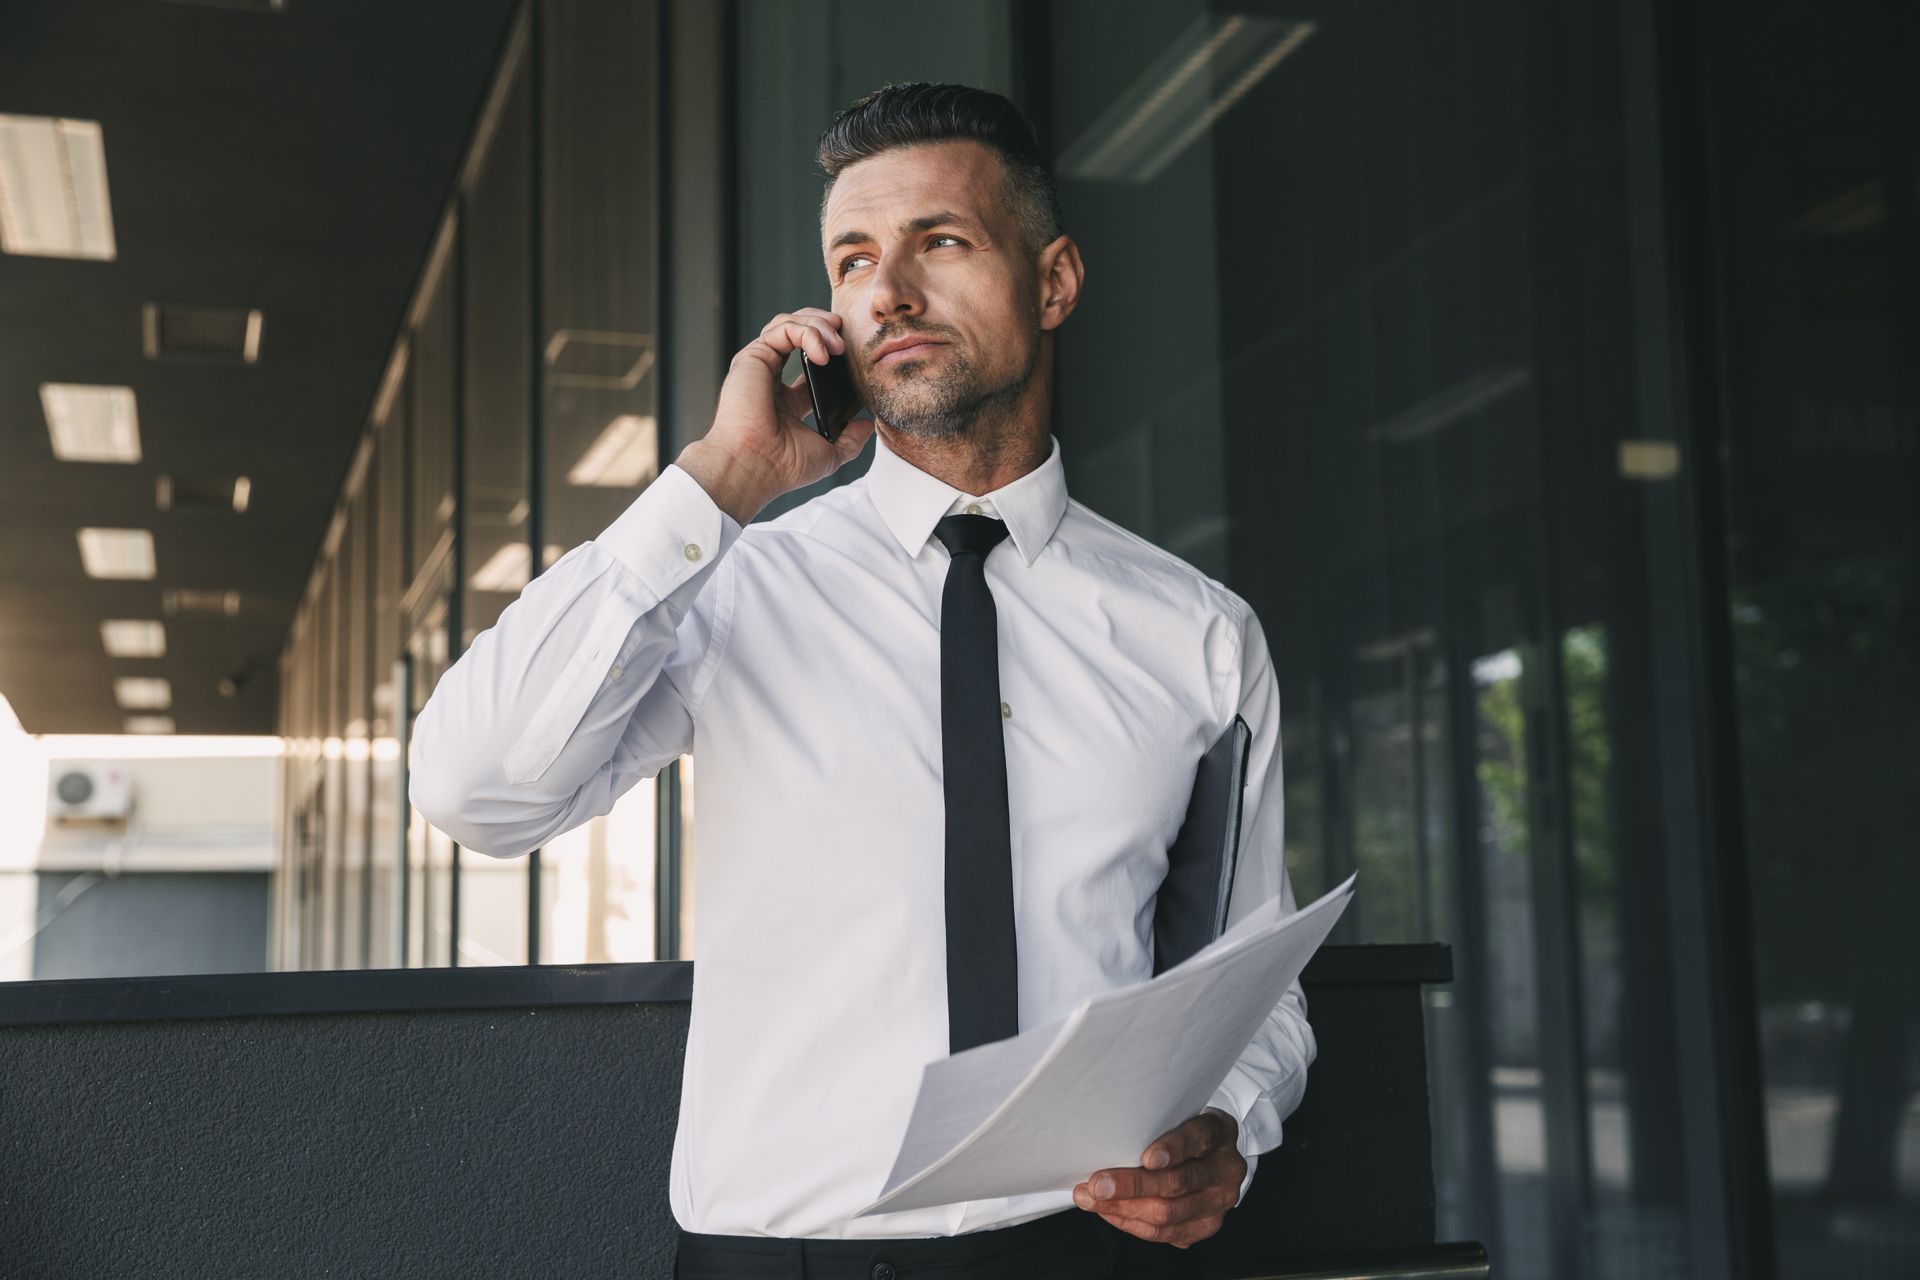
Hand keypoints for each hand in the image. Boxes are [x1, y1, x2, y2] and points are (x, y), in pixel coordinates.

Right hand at [675, 308, 876, 523]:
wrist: (755, 468)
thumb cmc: (782, 467)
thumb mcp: (829, 455)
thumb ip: (850, 440)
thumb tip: (867, 425)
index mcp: (786, 399)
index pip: (810, 361)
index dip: (833, 352)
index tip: (853, 360)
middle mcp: (771, 379)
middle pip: (798, 333)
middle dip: (825, 328)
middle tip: (846, 341)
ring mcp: (760, 366)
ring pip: (790, 324)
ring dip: (819, 327)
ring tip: (839, 346)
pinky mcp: (753, 357)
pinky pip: (784, 328)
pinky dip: (807, 333)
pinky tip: (823, 353)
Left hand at [1071, 1107, 1244, 1247]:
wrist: (1213, 1156)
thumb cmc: (1184, 1131)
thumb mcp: (1178, 1115)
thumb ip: (1153, 1124)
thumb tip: (1104, 1136)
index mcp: (1220, 1133)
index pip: (1199, 1138)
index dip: (1174, 1148)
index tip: (1147, 1158)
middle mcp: (1226, 1169)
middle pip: (1178, 1182)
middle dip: (1132, 1185)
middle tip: (1097, 1184)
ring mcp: (1219, 1202)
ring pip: (1169, 1214)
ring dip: (1123, 1208)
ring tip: (1092, 1199)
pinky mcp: (1206, 1226)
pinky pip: (1165, 1233)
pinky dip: (1131, 1223)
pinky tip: (1109, 1212)